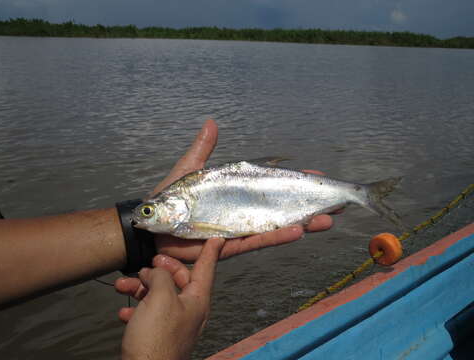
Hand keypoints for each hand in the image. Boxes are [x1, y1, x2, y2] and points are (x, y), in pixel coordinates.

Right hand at [119, 237, 224, 359]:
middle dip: (159, 271)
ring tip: (122, 286)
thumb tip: (155, 272)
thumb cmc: (156, 335)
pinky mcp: (159, 335)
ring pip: (159, 296)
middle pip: (178, 280)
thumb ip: (161, 277)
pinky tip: (124, 313)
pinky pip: (150, 315)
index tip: (218, 238)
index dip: (210, 251)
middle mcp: (189, 310)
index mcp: (197, 299)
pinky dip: (137, 310)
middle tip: (146, 265)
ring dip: (140, 289)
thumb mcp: (161, 297)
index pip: (206, 268)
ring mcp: (174, 324)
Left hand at [144, 119, 333, 262]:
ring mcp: (239, 229)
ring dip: (303, 223)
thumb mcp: (189, 169)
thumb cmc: (171, 199)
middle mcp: (244, 211)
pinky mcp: (231, 245)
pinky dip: (277, 237)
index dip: (296, 183)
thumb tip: (212, 122)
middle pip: (282, 208)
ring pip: (277, 226)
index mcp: (237, 192)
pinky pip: (257, 241)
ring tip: (327, 220)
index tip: (319, 176)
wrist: (154, 228)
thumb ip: (203, 149)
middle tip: (336, 203)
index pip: (273, 186)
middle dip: (309, 206)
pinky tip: (298, 232)